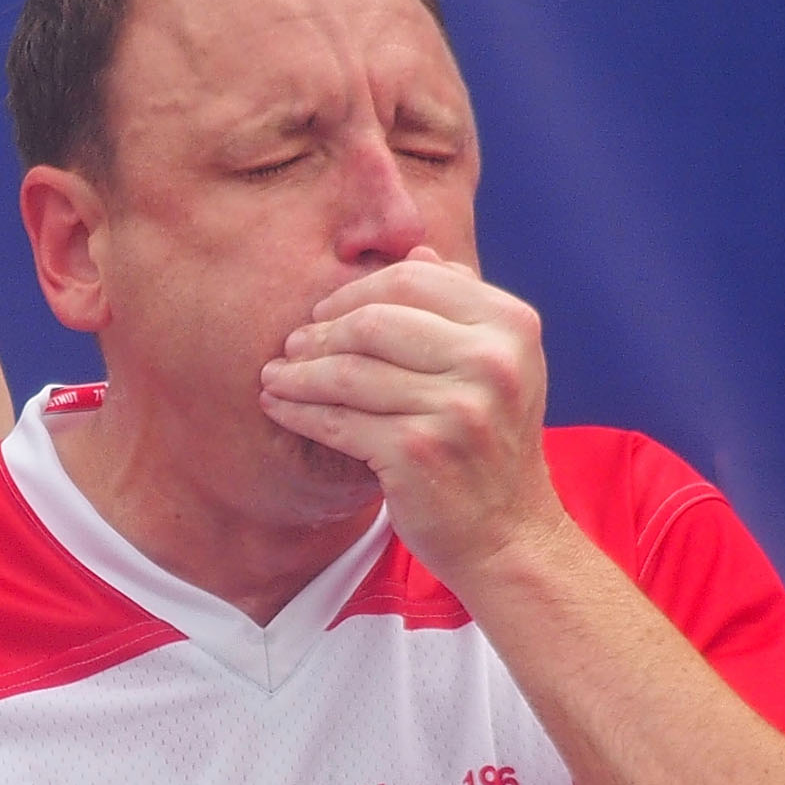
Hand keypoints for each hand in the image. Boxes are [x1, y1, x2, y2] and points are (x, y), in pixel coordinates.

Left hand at [257, 249, 563, 585]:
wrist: (509, 535)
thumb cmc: (491, 446)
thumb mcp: (498, 367)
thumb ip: (461, 308)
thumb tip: (419, 249)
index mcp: (510, 325)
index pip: (414, 280)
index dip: (357, 292)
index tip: (324, 313)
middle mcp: (490, 361)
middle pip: (374, 322)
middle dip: (321, 332)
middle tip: (290, 346)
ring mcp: (457, 408)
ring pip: (348, 373)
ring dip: (299, 375)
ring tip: (274, 377)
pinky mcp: (418, 452)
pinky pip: (338, 421)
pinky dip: (300, 412)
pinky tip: (280, 407)